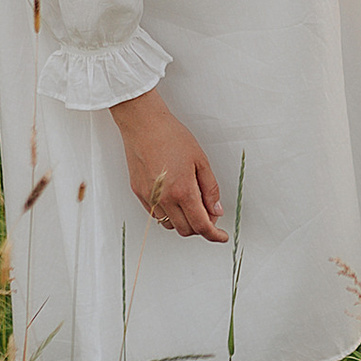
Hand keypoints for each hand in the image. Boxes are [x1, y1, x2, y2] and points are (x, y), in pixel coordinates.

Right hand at [110, 90, 227, 240]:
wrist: (144, 125)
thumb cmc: (172, 137)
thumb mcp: (201, 160)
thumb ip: (210, 189)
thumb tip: (216, 210)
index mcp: (182, 190)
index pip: (201, 225)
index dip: (214, 234)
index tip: (221, 236)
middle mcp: (164, 198)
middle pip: (186, 229)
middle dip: (201, 227)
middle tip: (209, 215)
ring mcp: (149, 197)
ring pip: (170, 225)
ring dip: (184, 222)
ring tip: (192, 204)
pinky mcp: (139, 193)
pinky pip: (156, 215)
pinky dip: (168, 214)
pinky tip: (175, 200)